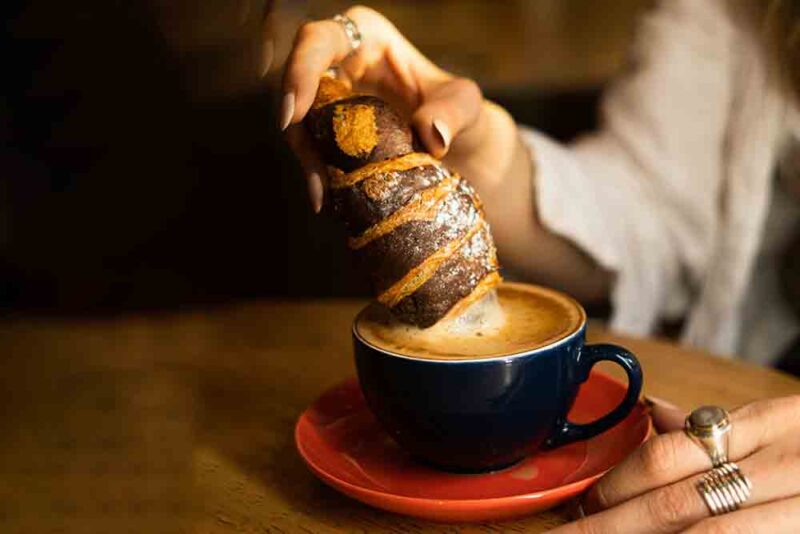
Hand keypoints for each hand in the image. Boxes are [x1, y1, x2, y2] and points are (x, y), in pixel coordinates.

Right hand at [279, 5, 517, 211]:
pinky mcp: (330, 135)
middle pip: (298, 87)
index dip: (300, 71)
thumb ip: (453, 112)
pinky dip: (317, 177)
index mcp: (367, 37)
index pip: (320, 40)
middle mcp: (340, 64)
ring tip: (323, 198)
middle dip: (298, 131)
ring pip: (300, 126)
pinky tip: (327, 203)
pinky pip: (312, 152)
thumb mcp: (466, 106)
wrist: (460, 150)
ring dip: (307, 162)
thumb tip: (431, 136)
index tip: (297, 112)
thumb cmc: (461, 114)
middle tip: (313, 172)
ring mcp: (331, 101)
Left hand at [552, 395, 799, 532]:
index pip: (665, 454)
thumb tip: (653, 410)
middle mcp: (778, 465)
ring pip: (704, 532)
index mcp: (763, 424)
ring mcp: (796, 508)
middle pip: (671, 502)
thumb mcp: (779, 423)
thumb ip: (718, 426)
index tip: (581, 504)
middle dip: (610, 526)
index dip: (614, 485)